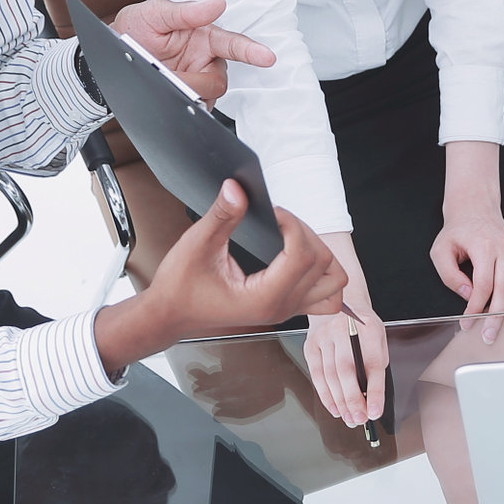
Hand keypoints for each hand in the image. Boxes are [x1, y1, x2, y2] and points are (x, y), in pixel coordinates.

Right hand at [92, 183, 343, 375]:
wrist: (170, 313)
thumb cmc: (180, 288)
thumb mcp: (196, 245)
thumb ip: (221, 216)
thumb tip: (236, 189)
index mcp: (263, 298)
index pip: (302, 256)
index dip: (293, 225)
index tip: (272, 212)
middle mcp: (281, 307)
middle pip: (323, 264)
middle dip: (305, 233)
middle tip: (279, 221)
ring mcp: (287, 310)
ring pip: (334, 283)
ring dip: (322, 254)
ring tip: (294, 238)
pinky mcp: (286, 306)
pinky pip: (325, 295)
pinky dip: (322, 273)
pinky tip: (299, 257)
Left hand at [110, 0, 275, 103]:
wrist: (110, 57)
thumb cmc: (135, 29)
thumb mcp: (154, 13)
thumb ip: (186, 11)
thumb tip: (216, 4)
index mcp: (203, 36)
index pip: (233, 43)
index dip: (251, 51)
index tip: (267, 57)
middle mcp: (205, 59)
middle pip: (219, 80)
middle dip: (198, 82)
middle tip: (172, 78)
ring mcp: (196, 81)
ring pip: (207, 97)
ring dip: (186, 93)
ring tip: (163, 81)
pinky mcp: (187, 100)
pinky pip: (195, 109)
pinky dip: (182, 106)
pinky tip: (168, 95)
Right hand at [304, 307, 387, 427]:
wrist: (340, 300)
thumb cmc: (362, 325)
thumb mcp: (377, 338)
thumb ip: (376, 363)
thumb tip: (371, 396)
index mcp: (368, 328)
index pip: (372, 363)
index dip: (374, 391)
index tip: (375, 411)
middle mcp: (343, 331)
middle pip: (346, 371)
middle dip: (353, 400)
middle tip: (359, 419)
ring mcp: (324, 337)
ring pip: (330, 375)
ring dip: (339, 401)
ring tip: (349, 418)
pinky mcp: (311, 345)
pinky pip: (317, 374)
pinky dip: (325, 394)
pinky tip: (334, 408)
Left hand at [432, 208, 503, 339]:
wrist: (475, 208)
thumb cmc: (457, 232)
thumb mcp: (441, 251)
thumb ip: (450, 275)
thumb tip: (468, 295)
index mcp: (483, 247)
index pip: (483, 285)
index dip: (476, 307)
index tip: (468, 323)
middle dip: (498, 315)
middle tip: (490, 335)